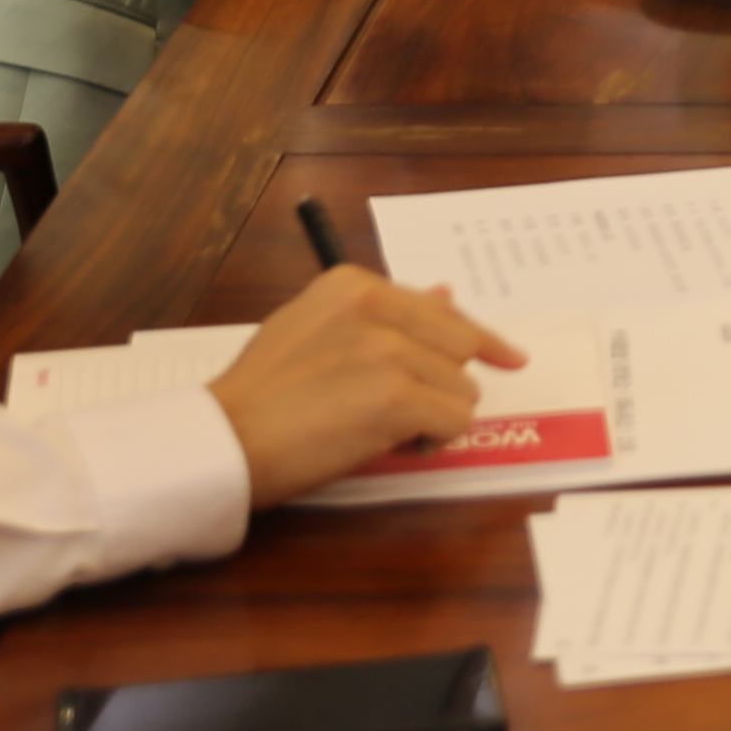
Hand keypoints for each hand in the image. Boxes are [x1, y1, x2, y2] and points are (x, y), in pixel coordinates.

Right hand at [199, 267, 525, 506]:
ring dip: (435, 417)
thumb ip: (382, 313)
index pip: (441, 308)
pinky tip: (396, 446)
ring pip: (461, 389)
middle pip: (459, 346)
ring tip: (384, 430)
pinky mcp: (397, 397)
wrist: (225, 439)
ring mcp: (389, 350)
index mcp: (354, 284)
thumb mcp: (316, 330)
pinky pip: (455, 421)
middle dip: (442, 384)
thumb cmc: (261, 394)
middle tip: (407, 414)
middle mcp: (376, 306)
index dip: (473, 339)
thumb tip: (447, 294)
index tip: (506, 356)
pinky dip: (435, 441)